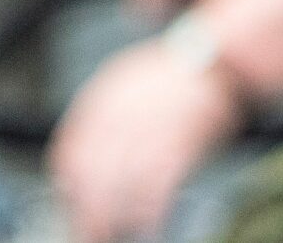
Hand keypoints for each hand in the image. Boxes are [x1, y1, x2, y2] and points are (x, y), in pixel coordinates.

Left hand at [49, 40, 240, 242]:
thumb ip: (99, 119)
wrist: (214, 58)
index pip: (70, 152)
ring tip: (116, 233)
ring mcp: (149, 126)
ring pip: (122, 182)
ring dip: (116, 216)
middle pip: (93, 173)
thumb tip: (79, 163)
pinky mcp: (180, 139)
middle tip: (91, 233)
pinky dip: (151, 209)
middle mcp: (120, 112)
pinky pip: (159, 183)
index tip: (71, 208)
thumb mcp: (121, 84)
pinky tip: (149, 223)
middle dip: (88, 211)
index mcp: (101, 98)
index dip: (68, 187)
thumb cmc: (169, 78)